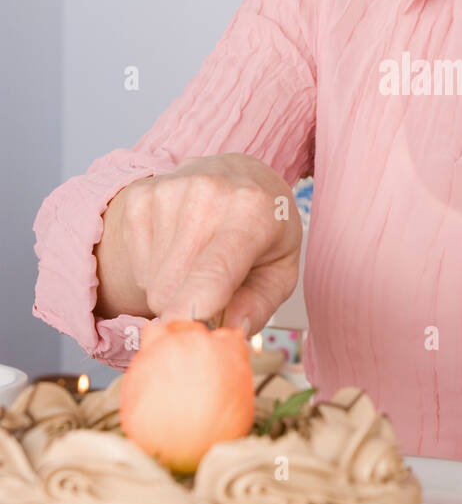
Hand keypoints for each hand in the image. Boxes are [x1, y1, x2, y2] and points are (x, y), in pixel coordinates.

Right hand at [96, 153, 302, 334]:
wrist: (241, 175)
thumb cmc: (265, 229)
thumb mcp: (281, 269)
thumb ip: (259, 305)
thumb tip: (231, 329)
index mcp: (252, 213)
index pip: (215, 268)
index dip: (194, 303)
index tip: (178, 326)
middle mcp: (208, 194)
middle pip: (173, 287)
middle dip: (188, 305)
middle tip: (213, 287)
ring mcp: (169, 192)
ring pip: (153, 283)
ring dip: (173, 285)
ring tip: (200, 258)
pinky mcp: (140, 196)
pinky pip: (138, 267)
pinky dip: (156, 269)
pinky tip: (180, 245)